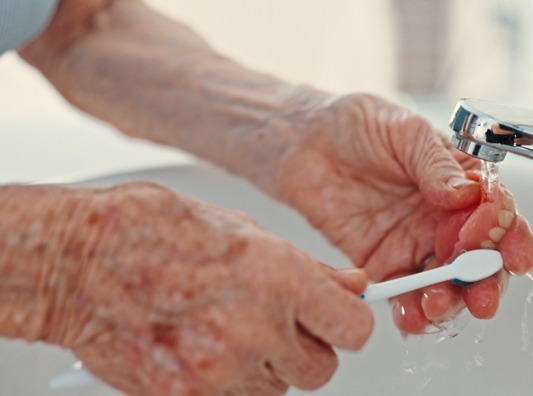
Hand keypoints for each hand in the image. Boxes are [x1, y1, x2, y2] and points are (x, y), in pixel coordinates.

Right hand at [44, 182, 372, 394]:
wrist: (78, 261)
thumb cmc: (152, 232)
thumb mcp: (245, 231)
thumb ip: (308, 269)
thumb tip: (351, 287)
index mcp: (277, 276)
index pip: (354, 328)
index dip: (348, 325)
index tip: (338, 321)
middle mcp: (254, 326)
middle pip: (320, 369)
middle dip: (305, 349)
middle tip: (276, 324)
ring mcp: (220, 368)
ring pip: (278, 388)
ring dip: (265, 366)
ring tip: (227, 330)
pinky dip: (228, 383)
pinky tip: (203, 347)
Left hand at [269, 93, 532, 333]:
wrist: (303, 140)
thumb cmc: (356, 124)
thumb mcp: (403, 130)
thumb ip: (435, 164)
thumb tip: (464, 194)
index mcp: (461, 181)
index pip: (497, 211)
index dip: (504, 231)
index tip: (491, 242)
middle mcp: (444, 217)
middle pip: (481, 257)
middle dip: (487, 280)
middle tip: (482, 296)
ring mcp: (416, 243)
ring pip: (447, 283)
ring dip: (450, 300)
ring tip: (437, 305)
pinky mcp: (385, 263)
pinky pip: (404, 294)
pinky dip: (411, 312)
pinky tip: (412, 318)